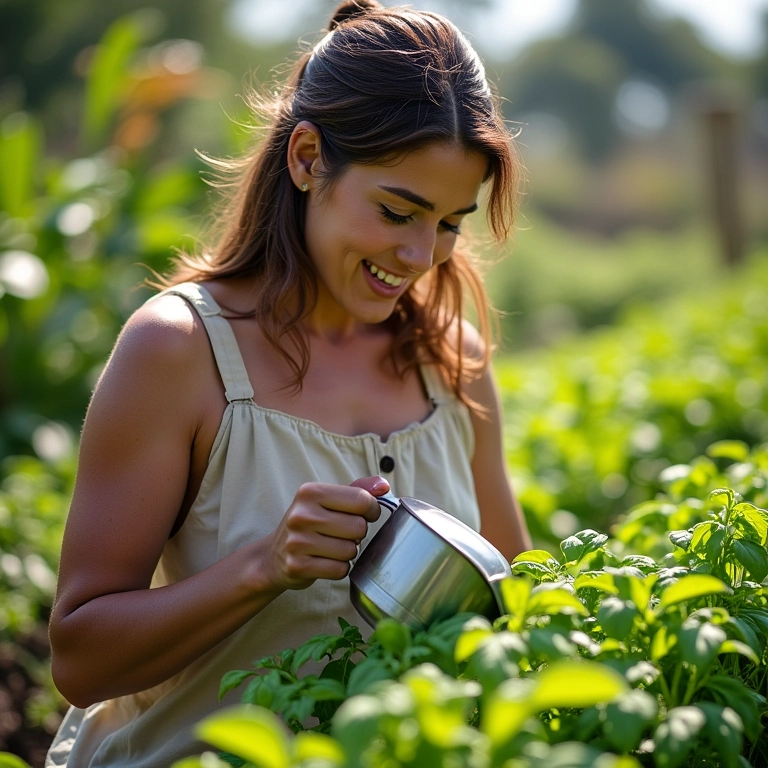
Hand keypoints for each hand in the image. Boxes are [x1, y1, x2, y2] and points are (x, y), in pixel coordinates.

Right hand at [262, 476, 388, 590]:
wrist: (273, 555)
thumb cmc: (310, 524)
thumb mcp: (329, 500)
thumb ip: (358, 490)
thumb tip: (384, 486)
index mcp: (310, 492)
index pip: (361, 499)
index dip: (371, 510)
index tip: (364, 514)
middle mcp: (301, 515)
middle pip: (359, 527)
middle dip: (357, 533)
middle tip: (341, 534)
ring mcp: (297, 542)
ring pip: (351, 551)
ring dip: (348, 552)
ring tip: (331, 547)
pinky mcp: (298, 566)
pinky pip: (339, 570)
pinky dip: (339, 568)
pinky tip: (325, 562)